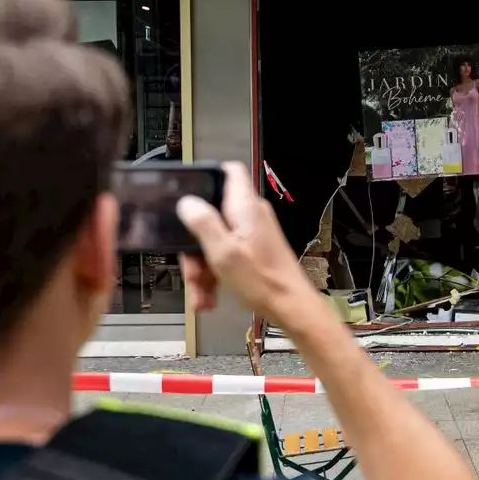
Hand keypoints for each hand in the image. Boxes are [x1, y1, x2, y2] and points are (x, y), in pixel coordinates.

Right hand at [176, 162, 329, 329]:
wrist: (291, 308)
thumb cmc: (262, 281)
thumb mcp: (224, 253)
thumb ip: (203, 223)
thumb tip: (187, 202)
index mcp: (245, 207)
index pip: (229, 171)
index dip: (207, 177)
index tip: (188, 194)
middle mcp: (250, 216)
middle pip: (212, 215)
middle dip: (195, 244)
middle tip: (191, 269)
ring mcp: (252, 234)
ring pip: (216, 240)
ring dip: (203, 268)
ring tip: (200, 295)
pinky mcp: (254, 251)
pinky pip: (226, 255)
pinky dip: (216, 274)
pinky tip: (208, 298)